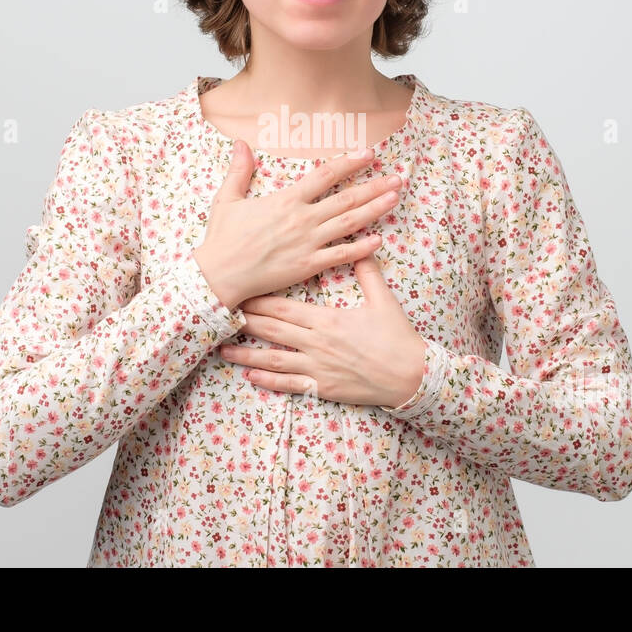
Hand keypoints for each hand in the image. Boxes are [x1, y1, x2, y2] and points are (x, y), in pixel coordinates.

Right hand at [192, 141, 403, 308]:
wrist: (218, 275)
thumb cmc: (221, 239)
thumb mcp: (226, 199)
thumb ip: (239, 171)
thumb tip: (241, 144)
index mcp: (286, 200)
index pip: (325, 175)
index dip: (349, 162)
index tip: (369, 154)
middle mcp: (302, 219)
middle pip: (346, 198)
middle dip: (374, 186)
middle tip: (397, 177)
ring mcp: (307, 243)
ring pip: (349, 223)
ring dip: (375, 209)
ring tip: (395, 198)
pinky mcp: (308, 266)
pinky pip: (341, 256)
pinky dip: (361, 248)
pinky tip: (379, 240)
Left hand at [217, 253, 426, 408]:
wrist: (410, 376)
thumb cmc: (397, 338)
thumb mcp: (384, 301)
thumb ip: (368, 272)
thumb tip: (362, 244)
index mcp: (327, 320)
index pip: (284, 308)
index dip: (258, 301)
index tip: (239, 293)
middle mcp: (316, 343)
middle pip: (272, 330)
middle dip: (245, 322)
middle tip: (220, 316)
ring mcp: (317, 367)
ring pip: (273, 360)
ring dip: (246, 356)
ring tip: (223, 351)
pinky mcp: (322, 388)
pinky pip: (289, 384)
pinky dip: (268, 381)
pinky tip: (250, 378)